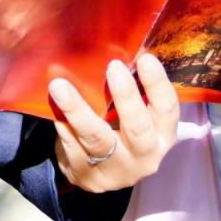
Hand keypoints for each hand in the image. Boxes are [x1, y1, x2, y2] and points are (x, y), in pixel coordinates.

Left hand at [47, 55, 179, 192]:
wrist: (103, 172)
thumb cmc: (124, 128)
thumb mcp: (140, 114)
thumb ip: (136, 90)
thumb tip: (121, 45)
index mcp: (162, 134)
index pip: (166, 109)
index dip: (157, 84)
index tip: (145, 58)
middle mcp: (144, 155)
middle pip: (137, 127)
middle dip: (126, 96)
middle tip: (113, 67)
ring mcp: (115, 169)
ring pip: (96, 138)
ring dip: (77, 110)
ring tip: (59, 86)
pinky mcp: (87, 176)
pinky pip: (72, 145)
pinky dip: (62, 123)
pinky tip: (54, 106)